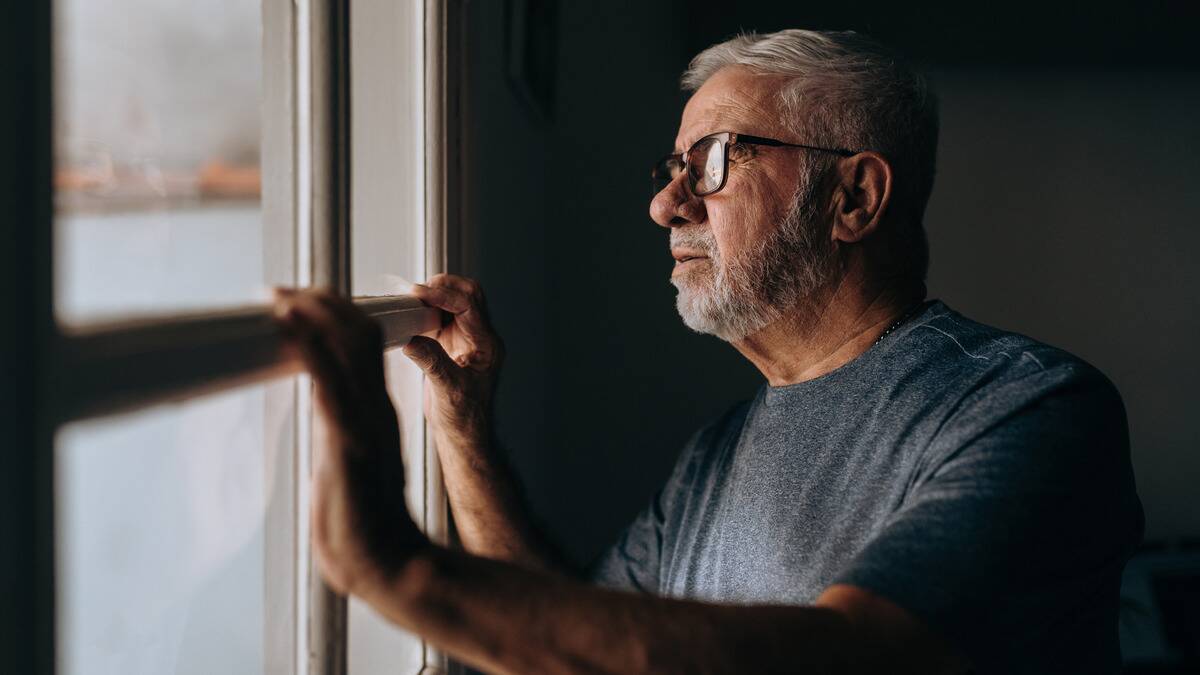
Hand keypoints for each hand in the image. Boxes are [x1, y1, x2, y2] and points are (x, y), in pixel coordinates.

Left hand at [274, 288, 426, 596]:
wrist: (387, 566)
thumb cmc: (362, 529)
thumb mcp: (347, 469)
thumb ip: (337, 444)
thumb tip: (318, 436)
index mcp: (374, 412)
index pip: (361, 345)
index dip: (331, 314)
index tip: (296, 300)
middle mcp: (373, 407)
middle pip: (356, 332)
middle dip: (317, 302)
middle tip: (279, 290)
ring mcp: (363, 422)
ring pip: (347, 346)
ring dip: (310, 313)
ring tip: (280, 295)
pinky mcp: (347, 441)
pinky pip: (328, 381)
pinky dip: (309, 346)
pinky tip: (288, 323)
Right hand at [402, 274, 503, 452]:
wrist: (462, 433)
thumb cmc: (464, 418)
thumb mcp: (447, 389)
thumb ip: (431, 362)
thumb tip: (411, 339)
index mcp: (488, 345)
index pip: (469, 307)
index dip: (444, 296)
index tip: (420, 294)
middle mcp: (480, 338)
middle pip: (468, 295)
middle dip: (444, 287)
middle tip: (417, 291)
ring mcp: (465, 339)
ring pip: (455, 303)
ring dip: (434, 297)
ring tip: (411, 301)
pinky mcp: (450, 344)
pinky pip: (440, 317)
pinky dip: (425, 311)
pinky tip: (410, 316)